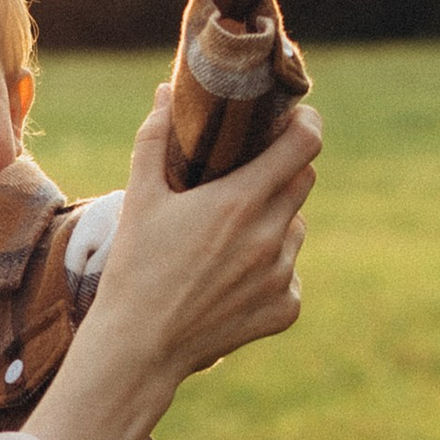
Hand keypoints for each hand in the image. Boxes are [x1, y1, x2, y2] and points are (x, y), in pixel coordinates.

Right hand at [88, 87, 319, 383]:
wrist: (140, 346)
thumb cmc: (134, 268)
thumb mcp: (140, 198)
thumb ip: (155, 139)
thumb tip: (166, 92)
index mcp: (240, 201)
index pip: (305, 144)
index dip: (306, 124)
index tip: (294, 119)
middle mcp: (271, 236)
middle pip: (303, 182)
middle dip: (282, 172)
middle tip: (247, 179)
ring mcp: (282, 275)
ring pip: (297, 229)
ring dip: (275, 223)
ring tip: (230, 239)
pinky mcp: (286, 308)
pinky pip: (291, 274)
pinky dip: (270, 270)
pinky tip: (231, 280)